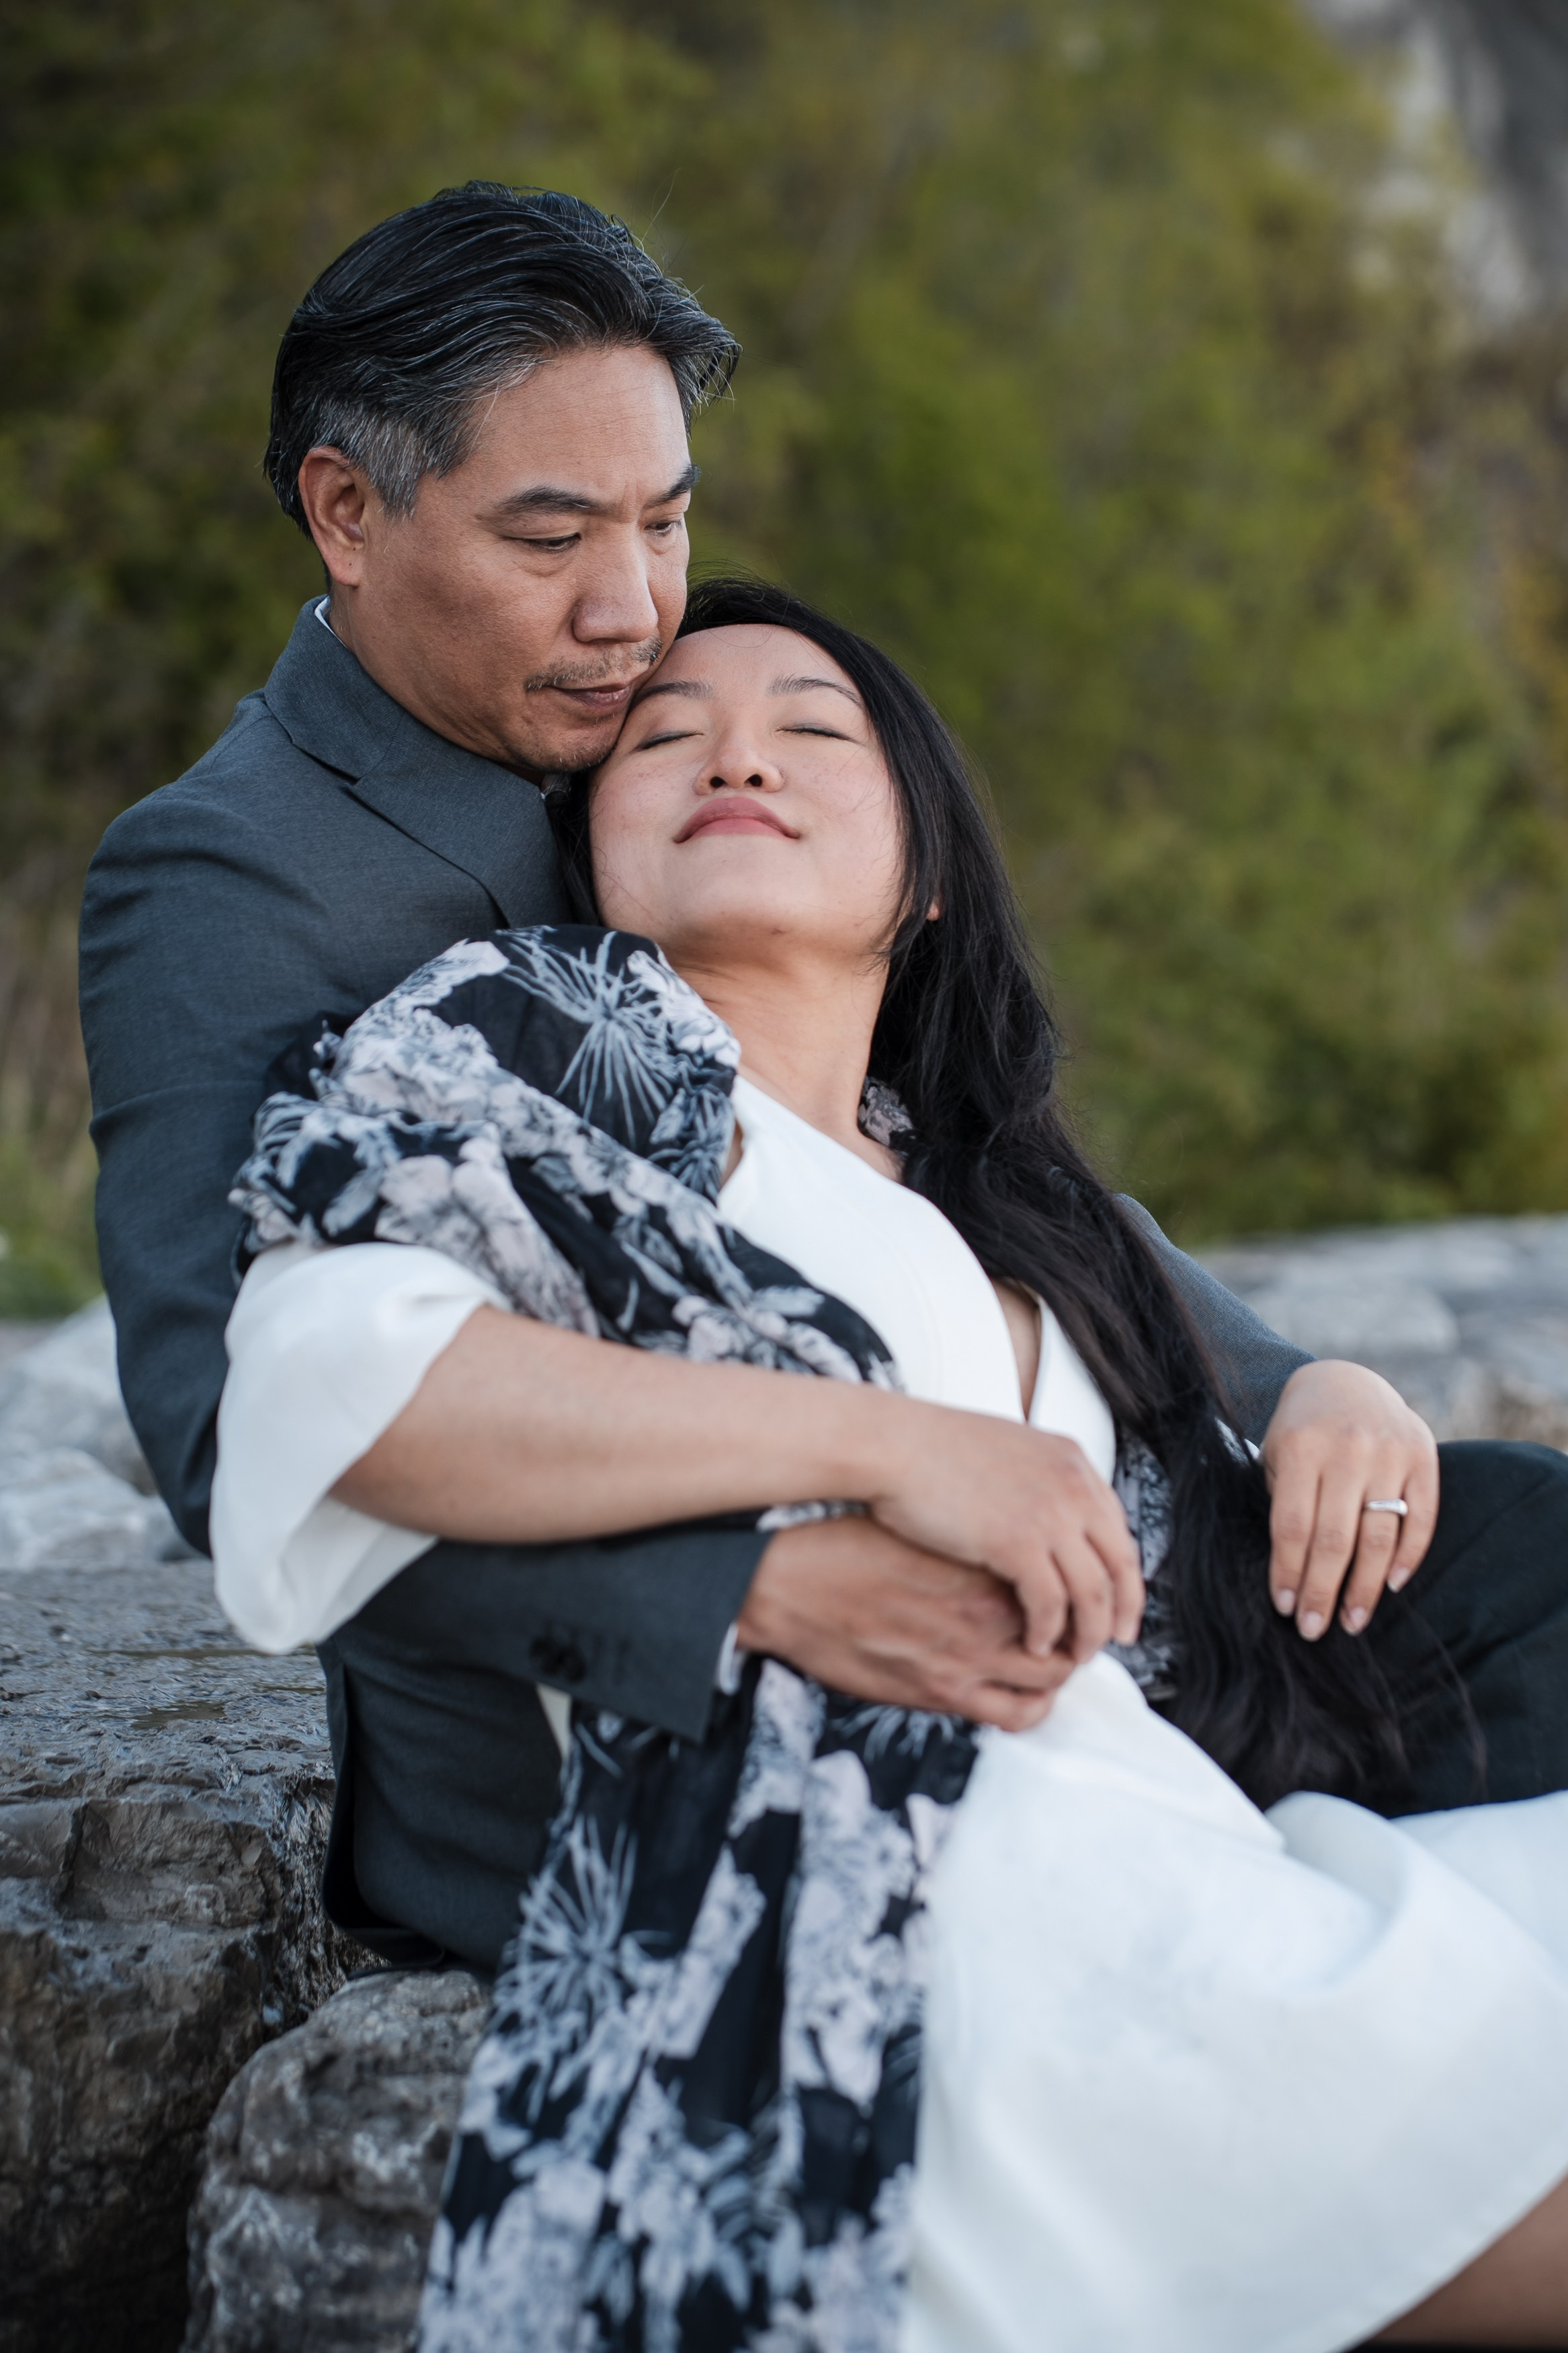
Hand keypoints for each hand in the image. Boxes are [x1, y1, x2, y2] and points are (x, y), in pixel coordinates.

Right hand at [737, 1516, 1077, 1730]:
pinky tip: (1019, 1691)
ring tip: (1049, 1664)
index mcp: (981, 1569)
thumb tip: (1009, 1549)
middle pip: (1068, 1639)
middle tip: (1070, 1630)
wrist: (786, 1585)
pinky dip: (1028, 1707)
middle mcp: (984, 1618)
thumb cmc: (843, 1546)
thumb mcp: (921, 1532)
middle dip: (1076, 1637)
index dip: (1072, 1590)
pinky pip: (1010, 1716)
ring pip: (1049, 1685)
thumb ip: (971, 1547)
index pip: (1060, 1586)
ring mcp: (963, 1661)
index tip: (1067, 1589)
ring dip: (1058, 1677)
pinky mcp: (938, 1693)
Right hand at [859, 1406, 1143, 1663]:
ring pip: (1092, 1592)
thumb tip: (1043, 1511)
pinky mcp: (1020, 1543)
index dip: (1122, 1573)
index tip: (1118, 1599)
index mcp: (1070, 1462)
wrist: (892, 1445)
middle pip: (1119, 1564)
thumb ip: (1035, 1481)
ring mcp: (1051, 1515)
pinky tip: (1033, 1644)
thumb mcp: (1005, 1451)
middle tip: (1113, 1639)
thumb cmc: (928, 1449)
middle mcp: (1072, 1487)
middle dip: (1120, 1610)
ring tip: (1073, 1654)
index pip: (1118, 1528)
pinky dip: (1046, 1630)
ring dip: (1087, 1631)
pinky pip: (1051, 1603)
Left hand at [1262, 1360, 1438, 1640]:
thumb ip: (1285, 1503)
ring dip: (1365, 1588)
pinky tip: (1391, 1586)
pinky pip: (1422, 1518)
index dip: (1289, 1572)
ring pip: (1379, 1537)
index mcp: (1302, 1447)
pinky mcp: (1424, 1455)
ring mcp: (1390, 1452)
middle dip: (1323, 1591)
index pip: (1293, 1526)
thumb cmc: (1301, 1432)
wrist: (1344, 1380)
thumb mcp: (1277, 1455)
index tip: (1285, 1608)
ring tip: (1353, 1622)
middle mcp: (1348, 1449)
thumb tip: (1290, 1577)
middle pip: (1335, 1539)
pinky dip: (1409, 1558)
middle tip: (1314, 1630)